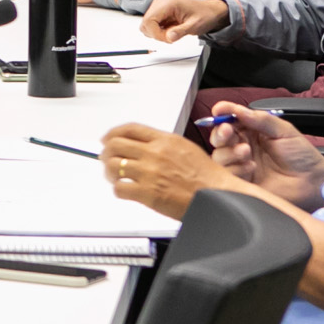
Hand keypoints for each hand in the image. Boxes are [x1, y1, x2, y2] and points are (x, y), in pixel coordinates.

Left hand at [99, 123, 230, 220]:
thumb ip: (163, 145)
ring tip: (114, 176)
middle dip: (106, 152)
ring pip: (113, 165)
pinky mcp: (147, 193)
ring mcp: (150, 173)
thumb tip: (142, 145)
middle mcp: (155, 153)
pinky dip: (118, 189)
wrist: (218, 194)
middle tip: (106, 159)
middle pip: (115, 144)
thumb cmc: (207, 176)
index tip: (107, 138)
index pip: (130, 129)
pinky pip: (120, 188)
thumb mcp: (185, 149)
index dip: (113, 133)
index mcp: (165, 140)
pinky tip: (124, 190)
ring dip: (110, 172)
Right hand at [143, 0, 230, 42]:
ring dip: (157, 34)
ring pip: (146, 26)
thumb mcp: (195, 25)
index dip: (156, 34)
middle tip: (171, 37)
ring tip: (172, 33)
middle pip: (145, 24)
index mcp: (167, 4)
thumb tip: (169, 37)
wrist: (210, 11)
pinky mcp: (159, 13)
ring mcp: (158, 8)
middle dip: (156, 35)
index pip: (149, 21)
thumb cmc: (204, 15)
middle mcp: (159, 4)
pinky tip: (170, 31)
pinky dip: (158, 32)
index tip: (168, 39)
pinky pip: (151, 26)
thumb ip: (181, 31)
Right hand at [199, 103, 323, 207]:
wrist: (312, 181)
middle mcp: (243, 147)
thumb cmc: (302, 156)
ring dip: (230, 152)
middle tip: (228, 132)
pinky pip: (226, 174)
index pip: (231, 120)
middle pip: (219, 138)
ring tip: (247, 152)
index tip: (219, 111)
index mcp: (253, 132)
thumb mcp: (284, 130)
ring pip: (219, 156)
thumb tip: (238, 110)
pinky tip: (251, 168)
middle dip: (220, 133)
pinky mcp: (241, 181)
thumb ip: (260, 119)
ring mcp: (241, 165)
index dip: (223, 114)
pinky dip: (236, 168)